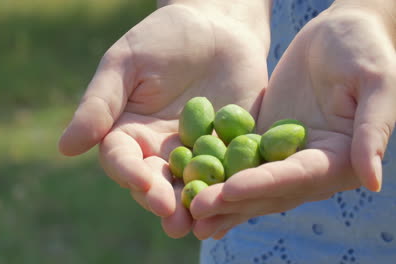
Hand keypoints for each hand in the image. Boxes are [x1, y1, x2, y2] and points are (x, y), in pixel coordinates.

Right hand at [58, 3, 270, 237]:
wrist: (215, 26)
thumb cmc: (161, 39)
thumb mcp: (125, 64)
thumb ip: (99, 104)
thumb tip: (65, 148)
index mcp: (129, 134)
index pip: (123, 160)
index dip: (130, 173)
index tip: (142, 183)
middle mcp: (160, 151)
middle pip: (157, 183)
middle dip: (164, 201)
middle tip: (175, 221)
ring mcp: (197, 153)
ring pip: (193, 186)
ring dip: (197, 208)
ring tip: (202, 226)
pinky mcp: (232, 149)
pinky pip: (231, 173)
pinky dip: (232, 190)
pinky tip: (237, 206)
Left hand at [190, 8, 395, 239]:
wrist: (341, 33)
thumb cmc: (365, 49)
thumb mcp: (376, 83)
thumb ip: (371, 131)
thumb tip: (372, 181)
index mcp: (340, 159)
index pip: (298, 177)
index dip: (264, 184)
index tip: (230, 190)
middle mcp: (310, 166)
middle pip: (268, 190)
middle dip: (232, 201)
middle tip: (195, 211)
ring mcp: (284, 155)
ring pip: (249, 182)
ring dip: (220, 198)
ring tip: (187, 213)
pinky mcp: (263, 140)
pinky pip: (238, 159)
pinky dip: (217, 174)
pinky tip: (190, 184)